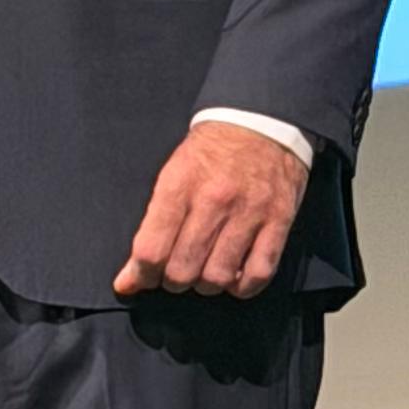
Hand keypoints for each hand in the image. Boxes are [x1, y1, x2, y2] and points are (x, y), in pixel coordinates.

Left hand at [115, 124, 309, 301]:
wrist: (261, 120)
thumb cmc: (210, 150)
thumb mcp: (173, 172)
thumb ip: (153, 223)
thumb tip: (129, 277)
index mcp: (179, 184)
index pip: (152, 248)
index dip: (141, 275)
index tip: (138, 280)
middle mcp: (214, 200)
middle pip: (183, 270)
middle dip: (173, 281)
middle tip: (175, 273)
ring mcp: (249, 212)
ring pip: (218, 277)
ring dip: (206, 285)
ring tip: (204, 273)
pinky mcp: (279, 221)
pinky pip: (259, 273)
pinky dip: (243, 287)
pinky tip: (235, 279)